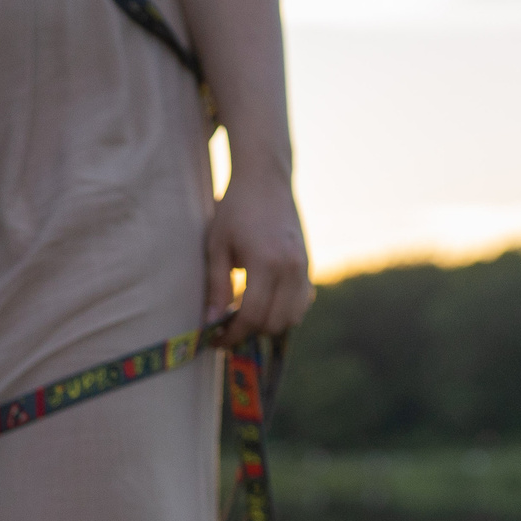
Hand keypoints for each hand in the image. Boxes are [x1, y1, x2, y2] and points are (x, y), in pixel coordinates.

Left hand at [204, 168, 311, 344]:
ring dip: (268, 324)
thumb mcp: (217, 247)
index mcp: (266, 262)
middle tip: (226, 328)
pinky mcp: (309, 265)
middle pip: (273, 322)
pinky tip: (263, 303)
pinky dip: (283, 312)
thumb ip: (216, 287)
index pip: (251, 316)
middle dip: (248, 332)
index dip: (232, 335)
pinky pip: (302, 303)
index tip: (215, 340)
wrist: (266, 179)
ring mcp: (304, 266)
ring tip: (243, 315)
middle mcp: (291, 267)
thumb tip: (211, 324)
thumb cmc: (235, 209)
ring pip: (292, 318)